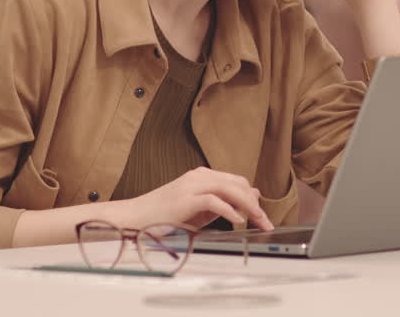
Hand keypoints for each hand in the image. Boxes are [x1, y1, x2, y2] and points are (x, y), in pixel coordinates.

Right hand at [118, 167, 272, 231]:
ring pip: (230, 189)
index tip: (263, 218)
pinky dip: (229, 211)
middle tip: (266, 223)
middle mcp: (199, 176)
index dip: (253, 198)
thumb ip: (223, 204)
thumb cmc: (165, 216)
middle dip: (255, 204)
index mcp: (203, 176)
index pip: (237, 182)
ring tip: (258, 221)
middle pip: (238, 184)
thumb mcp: (200, 211)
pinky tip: (237, 221)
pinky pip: (214, 201)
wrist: (133, 218)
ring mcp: (191, 185)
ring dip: (248, 206)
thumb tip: (251, 199)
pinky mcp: (185, 198)